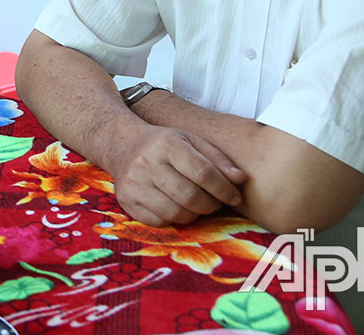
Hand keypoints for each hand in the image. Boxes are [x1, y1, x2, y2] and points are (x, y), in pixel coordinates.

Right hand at [110, 125, 245, 225]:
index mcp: (167, 144)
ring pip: (176, 213)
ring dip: (194, 214)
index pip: (203, 173)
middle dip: (210, 205)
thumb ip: (218, 160)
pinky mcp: (127, 202)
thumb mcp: (191, 141)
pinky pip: (160, 222)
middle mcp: (147, 163)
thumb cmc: (164, 144)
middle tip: (214, 202)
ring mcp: (134, 184)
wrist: (123, 145)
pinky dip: (174, 219)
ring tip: (196, 204)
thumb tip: (241, 180)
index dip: (224, 189)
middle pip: (190, 197)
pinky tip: (176, 206)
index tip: (235, 197)